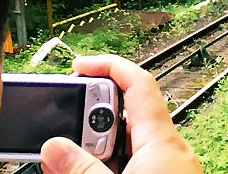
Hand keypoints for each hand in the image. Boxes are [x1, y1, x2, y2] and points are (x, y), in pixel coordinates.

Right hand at [40, 54, 202, 173]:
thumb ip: (82, 167)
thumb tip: (55, 146)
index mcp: (164, 142)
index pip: (140, 84)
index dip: (110, 66)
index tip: (80, 64)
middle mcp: (172, 150)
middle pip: (129, 116)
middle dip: (94, 118)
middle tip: (63, 132)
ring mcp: (170, 167)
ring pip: (130, 143)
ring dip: (99, 146)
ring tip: (69, 160)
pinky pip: (137, 161)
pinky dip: (113, 162)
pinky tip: (92, 170)